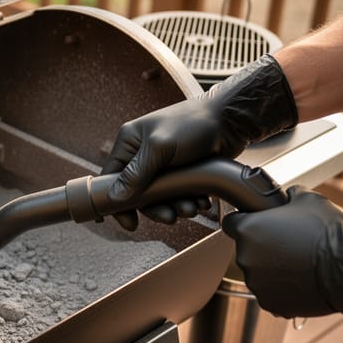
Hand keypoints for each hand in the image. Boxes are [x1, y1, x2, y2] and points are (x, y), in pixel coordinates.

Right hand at [101, 54, 296, 229]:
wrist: (230, 120)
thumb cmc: (193, 124)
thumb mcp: (160, 147)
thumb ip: (136, 173)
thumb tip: (115, 197)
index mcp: (130, 143)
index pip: (112, 177)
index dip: (116, 202)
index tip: (129, 222)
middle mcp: (142, 154)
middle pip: (138, 194)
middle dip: (156, 208)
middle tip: (171, 216)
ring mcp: (162, 164)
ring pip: (160, 197)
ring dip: (176, 206)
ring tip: (192, 207)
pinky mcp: (181, 171)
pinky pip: (178, 194)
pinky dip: (189, 201)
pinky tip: (202, 200)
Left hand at [222, 186, 342, 322]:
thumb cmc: (326, 233)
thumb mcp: (307, 199)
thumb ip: (287, 196)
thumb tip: (287, 196)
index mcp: (247, 230)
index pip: (231, 223)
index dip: (244, 222)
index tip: (256, 224)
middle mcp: (245, 257)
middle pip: (247, 250)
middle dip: (263, 247)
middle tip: (287, 244)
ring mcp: (256, 283)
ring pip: (259, 273)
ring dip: (272, 269)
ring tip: (297, 264)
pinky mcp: (269, 303)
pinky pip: (270, 293)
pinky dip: (282, 289)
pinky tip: (300, 281)